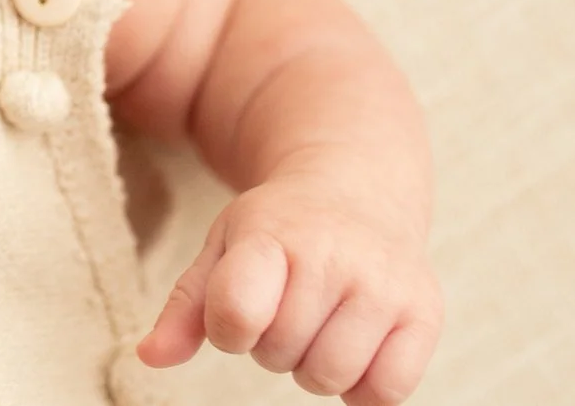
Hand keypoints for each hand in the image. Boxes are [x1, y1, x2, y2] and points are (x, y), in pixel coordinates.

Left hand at [136, 165, 440, 403]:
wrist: (358, 188)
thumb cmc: (278, 230)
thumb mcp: (224, 248)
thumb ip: (186, 306)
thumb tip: (150, 357)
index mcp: (274, 235)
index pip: (236, 314)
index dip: (229, 327)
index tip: (240, 305)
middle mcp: (334, 255)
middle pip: (279, 355)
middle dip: (273, 343)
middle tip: (288, 304)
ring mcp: (385, 284)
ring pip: (330, 378)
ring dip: (314, 365)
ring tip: (320, 322)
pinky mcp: (424, 313)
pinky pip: (385, 394)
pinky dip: (364, 386)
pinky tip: (357, 343)